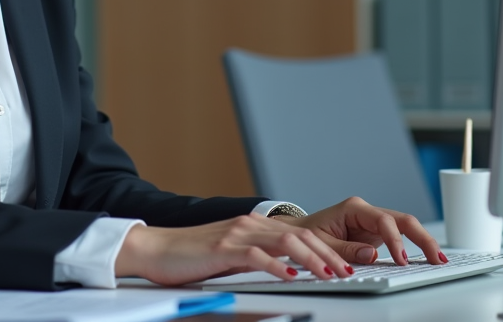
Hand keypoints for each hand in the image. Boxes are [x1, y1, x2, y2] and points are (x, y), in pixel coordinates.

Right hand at [115, 213, 354, 285]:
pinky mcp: (222, 248)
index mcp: (253, 226)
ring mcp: (236, 234)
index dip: (325, 249)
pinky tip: (291, 276)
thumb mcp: (231, 255)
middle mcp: (249, 225)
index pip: (299, 235)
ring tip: (328, 274)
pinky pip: (256, 255)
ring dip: (310, 259)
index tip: (344, 265)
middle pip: (298, 236)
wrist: (155, 249)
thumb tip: (287, 270)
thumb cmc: (191, 256)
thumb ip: (257, 257)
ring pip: (284, 242)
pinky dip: (277, 266)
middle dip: (326, 254)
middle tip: (346, 271)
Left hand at [275, 196, 445, 265]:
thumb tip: (373, 254)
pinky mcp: (375, 234)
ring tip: (438, 258)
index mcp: (354, 208)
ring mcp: (373, 222)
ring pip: (405, 227)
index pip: (383, 221)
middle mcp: (367, 212)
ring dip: (422, 241)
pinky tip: (425, 258)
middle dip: (422, 237)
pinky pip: (398, 238)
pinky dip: (412, 247)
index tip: (402, 260)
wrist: (298, 233)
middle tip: (436, 256)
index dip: (395, 241)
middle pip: (402, 220)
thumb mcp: (322, 243)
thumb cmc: (307, 235)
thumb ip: (346, 249)